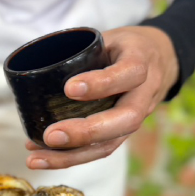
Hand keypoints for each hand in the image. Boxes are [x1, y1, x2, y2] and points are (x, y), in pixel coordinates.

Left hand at [25, 26, 178, 169]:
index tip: (70, 88)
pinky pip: (100, 149)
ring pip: (111, 143)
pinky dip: (69, 157)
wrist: (159, 59)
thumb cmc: (124, 48)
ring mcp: (135, 117)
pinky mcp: (122, 132)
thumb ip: (82, 53)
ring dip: (71, 156)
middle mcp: (143, 95)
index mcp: (141, 62)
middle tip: (52, 135)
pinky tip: (42, 157)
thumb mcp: (110, 37)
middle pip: (125, 119)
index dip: (102, 83)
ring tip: (37, 158)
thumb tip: (35, 71)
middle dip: (87, 132)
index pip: (129, 73)